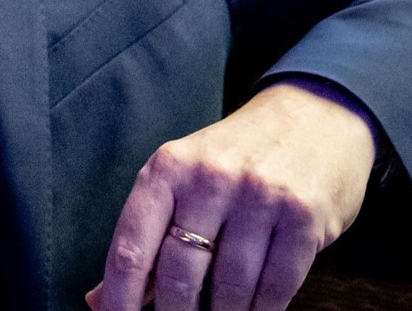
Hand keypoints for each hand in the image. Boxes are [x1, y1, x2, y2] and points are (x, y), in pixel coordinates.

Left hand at [85, 80, 377, 310]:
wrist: (313, 118)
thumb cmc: (234, 159)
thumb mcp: (182, 180)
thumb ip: (144, 238)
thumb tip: (98, 301)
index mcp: (167, 168)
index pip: (131, 248)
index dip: (120, 299)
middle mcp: (210, 178)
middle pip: (178, 275)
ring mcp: (259, 196)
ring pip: (230, 291)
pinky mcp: (302, 217)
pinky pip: (275, 289)